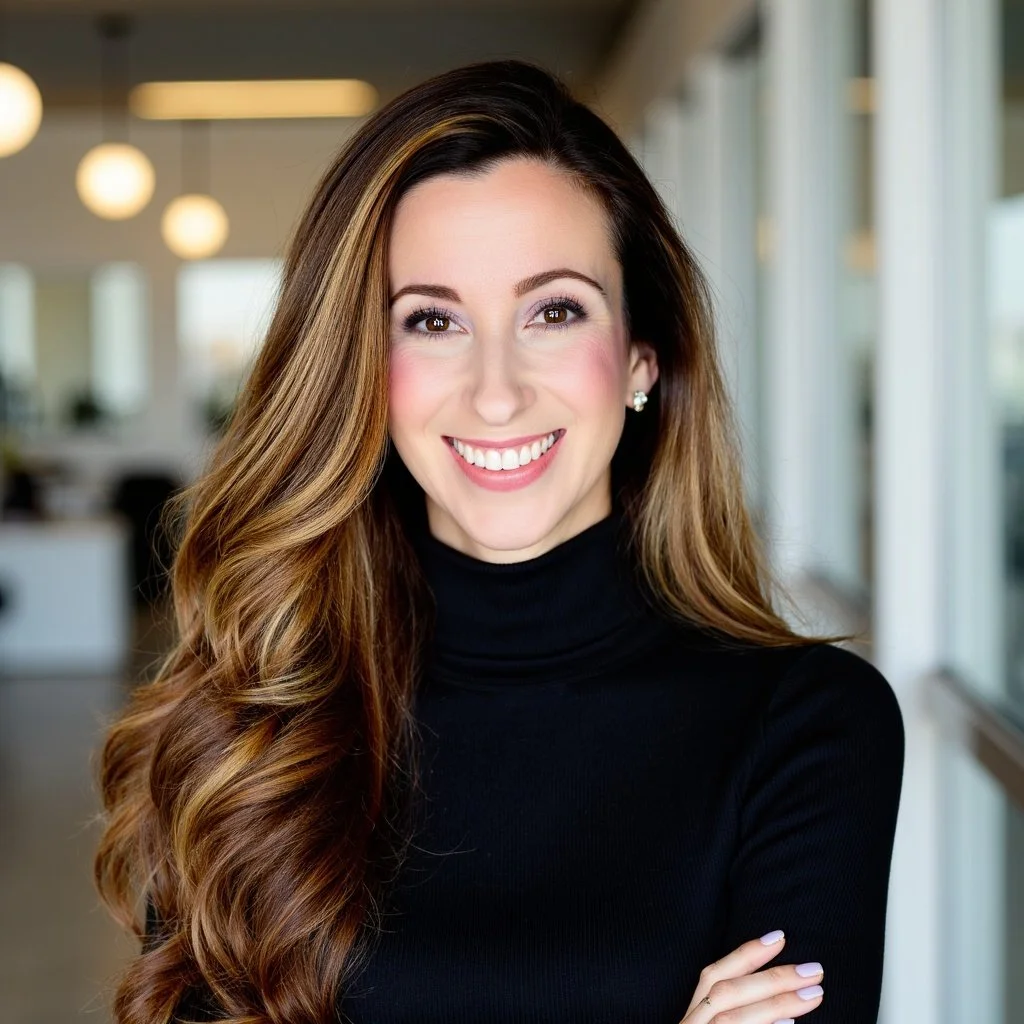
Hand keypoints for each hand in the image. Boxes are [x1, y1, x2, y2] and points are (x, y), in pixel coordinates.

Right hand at [677, 931, 824, 1023]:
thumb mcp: (722, 1022)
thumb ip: (742, 1009)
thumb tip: (783, 986)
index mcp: (694, 1014)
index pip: (714, 974)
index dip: (746, 954)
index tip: (780, 937)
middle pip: (726, 992)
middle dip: (771, 978)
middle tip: (814, 971)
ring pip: (731, 1018)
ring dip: (775, 1004)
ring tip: (813, 995)